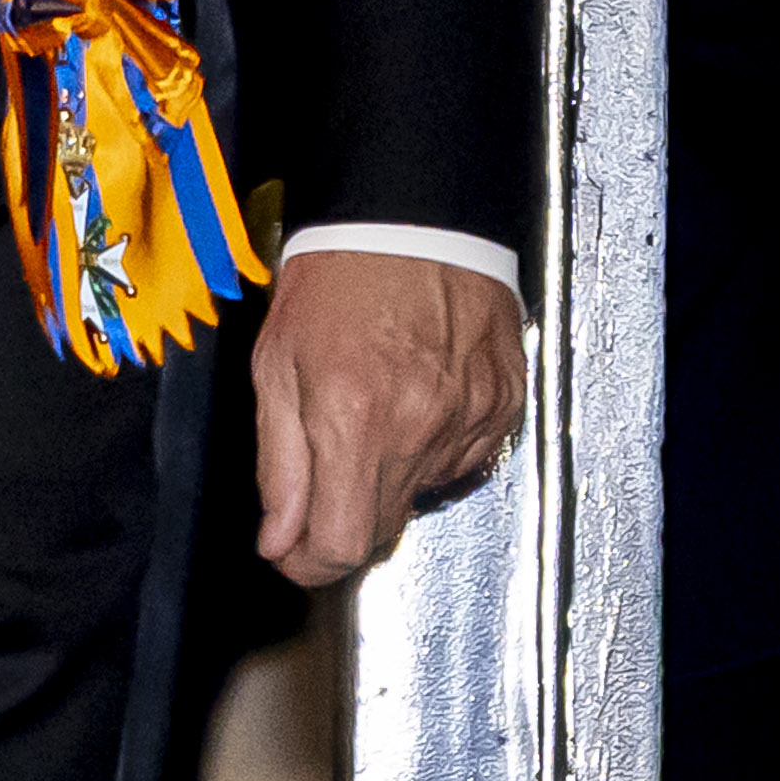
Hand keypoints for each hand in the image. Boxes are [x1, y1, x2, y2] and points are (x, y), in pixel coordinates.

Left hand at [250, 251, 527, 586]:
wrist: (413, 218)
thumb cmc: (337, 279)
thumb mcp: (276, 366)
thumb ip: (279, 464)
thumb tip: (279, 539)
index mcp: (354, 419)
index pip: (341, 544)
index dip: (310, 563)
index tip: (292, 552)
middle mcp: (420, 427)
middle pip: (382, 528)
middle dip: (342, 518)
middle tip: (323, 467)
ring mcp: (470, 418)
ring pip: (422, 493)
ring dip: (389, 475)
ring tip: (372, 407)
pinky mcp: (503, 404)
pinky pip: (462, 458)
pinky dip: (432, 446)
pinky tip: (413, 396)